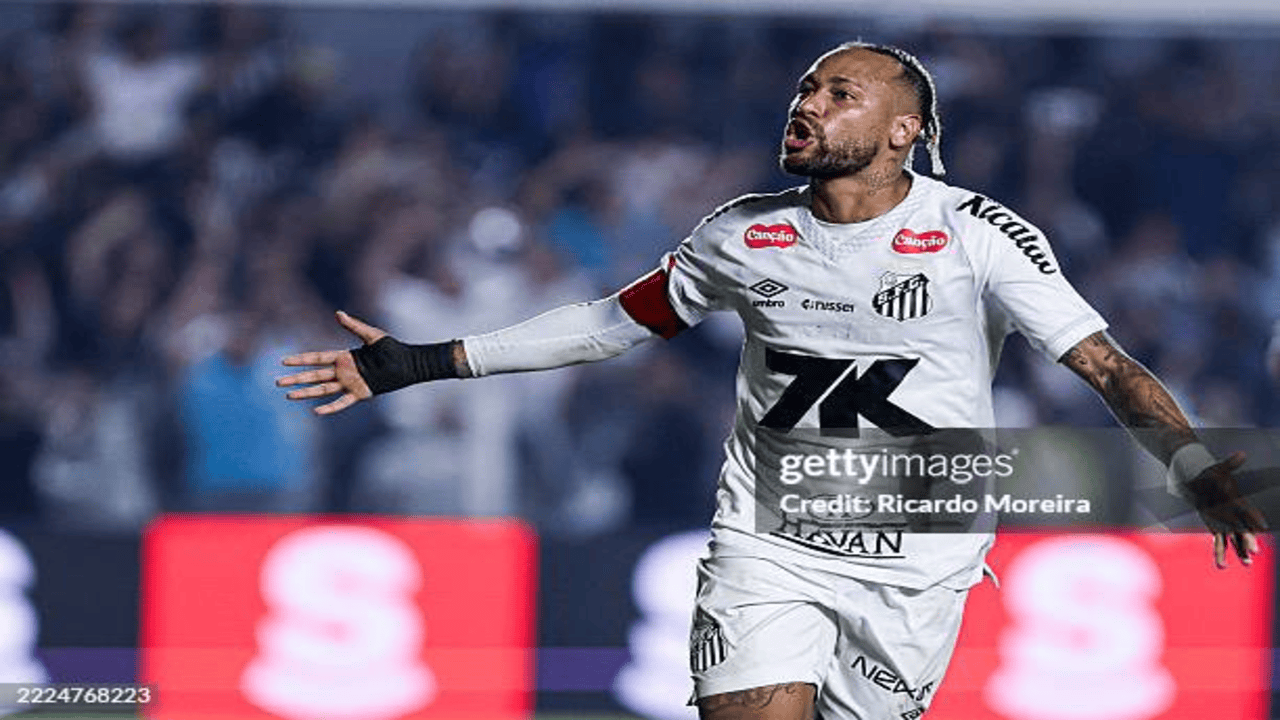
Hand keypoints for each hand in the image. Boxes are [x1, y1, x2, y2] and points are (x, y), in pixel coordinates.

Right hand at [276, 311, 386, 414]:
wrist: (407, 364)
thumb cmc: (392, 348)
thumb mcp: (372, 335)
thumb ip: (354, 326)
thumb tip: (338, 313)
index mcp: (344, 357)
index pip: (317, 358)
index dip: (300, 360)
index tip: (284, 361)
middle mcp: (344, 371)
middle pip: (314, 375)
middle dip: (296, 378)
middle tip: (278, 381)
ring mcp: (350, 384)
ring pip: (323, 390)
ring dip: (306, 392)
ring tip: (288, 395)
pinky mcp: (360, 394)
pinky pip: (342, 402)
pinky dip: (330, 408)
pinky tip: (316, 411)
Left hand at [1183, 451, 1265, 568]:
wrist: (1201, 483)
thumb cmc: (1212, 475)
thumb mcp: (1220, 469)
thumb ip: (1231, 463)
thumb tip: (1242, 453)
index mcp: (1238, 503)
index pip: (1250, 513)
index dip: (1254, 520)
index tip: (1260, 527)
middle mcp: (1236, 516)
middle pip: (1245, 531)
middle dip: (1249, 541)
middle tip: (1254, 552)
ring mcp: (1228, 524)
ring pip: (1236, 541)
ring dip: (1241, 552)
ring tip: (1247, 563)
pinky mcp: (1217, 529)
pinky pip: (1220, 543)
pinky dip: (1220, 553)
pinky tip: (1222, 565)